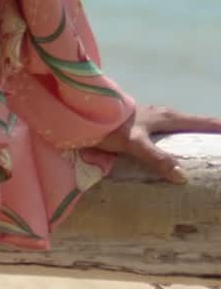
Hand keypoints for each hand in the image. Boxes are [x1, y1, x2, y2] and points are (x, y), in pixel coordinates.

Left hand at [94, 103, 220, 182]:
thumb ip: (156, 158)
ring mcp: (152, 119)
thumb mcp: (134, 143)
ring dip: (195, 138)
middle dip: (211, 135)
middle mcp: (163, 115)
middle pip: (195, 124)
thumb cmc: (109, 125)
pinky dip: (178, 142)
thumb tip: (182, 176)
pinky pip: (167, 134)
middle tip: (220, 150)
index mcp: (167, 117)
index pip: (203, 122)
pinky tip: (176, 155)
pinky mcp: (142, 125)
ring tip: (205, 154)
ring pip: (181, 128)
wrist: (82, 112)